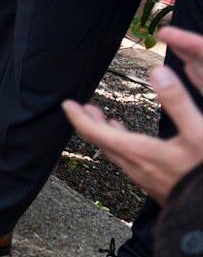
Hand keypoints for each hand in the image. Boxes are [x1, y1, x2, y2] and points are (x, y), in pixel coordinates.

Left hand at [63, 26, 202, 204]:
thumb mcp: (199, 132)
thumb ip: (177, 102)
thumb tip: (158, 72)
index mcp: (139, 151)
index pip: (96, 133)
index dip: (79, 117)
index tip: (67, 104)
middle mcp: (136, 166)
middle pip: (102, 142)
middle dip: (89, 123)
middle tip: (82, 107)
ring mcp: (145, 178)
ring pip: (116, 153)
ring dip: (106, 134)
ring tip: (105, 119)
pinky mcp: (156, 185)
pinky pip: (130, 162)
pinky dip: (124, 146)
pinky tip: (133, 143)